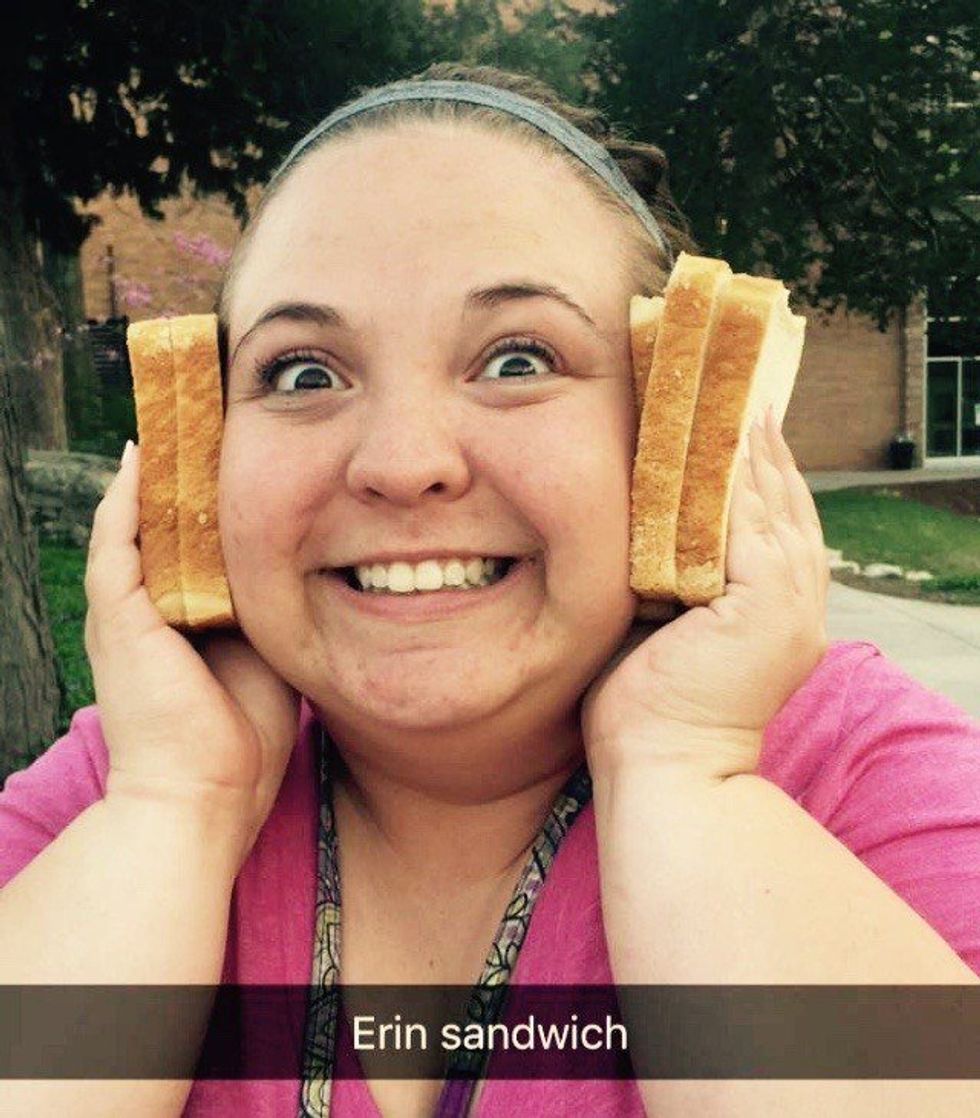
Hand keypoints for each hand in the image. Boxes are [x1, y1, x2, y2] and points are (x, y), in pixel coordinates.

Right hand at [84, 442, 299, 866]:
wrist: (208, 794)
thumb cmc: (244, 736)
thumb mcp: (267, 654)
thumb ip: (270, 609)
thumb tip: (307, 566)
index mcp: (183, 620)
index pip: (190, 544)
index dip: (208, 501)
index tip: (234, 454)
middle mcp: (148, 610)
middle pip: (160, 526)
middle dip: (179, 477)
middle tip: (202, 420)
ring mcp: (125, 611)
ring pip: (133, 525)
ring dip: (152, 475)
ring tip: (172, 421)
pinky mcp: (115, 616)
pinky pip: (115, 541)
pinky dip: (124, 498)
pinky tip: (142, 457)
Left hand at [582, 408, 828, 780]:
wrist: (662, 772)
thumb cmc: (648, 714)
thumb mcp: (662, 632)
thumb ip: (670, 582)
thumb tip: (645, 534)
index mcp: (774, 615)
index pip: (773, 528)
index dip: (758, 478)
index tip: (735, 430)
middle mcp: (797, 606)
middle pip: (785, 507)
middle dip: (762, 451)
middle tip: (742, 396)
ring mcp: (789, 605)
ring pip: (773, 506)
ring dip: (751, 451)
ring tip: (734, 401)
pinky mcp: (767, 604)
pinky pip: (754, 522)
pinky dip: (740, 478)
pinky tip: (725, 439)